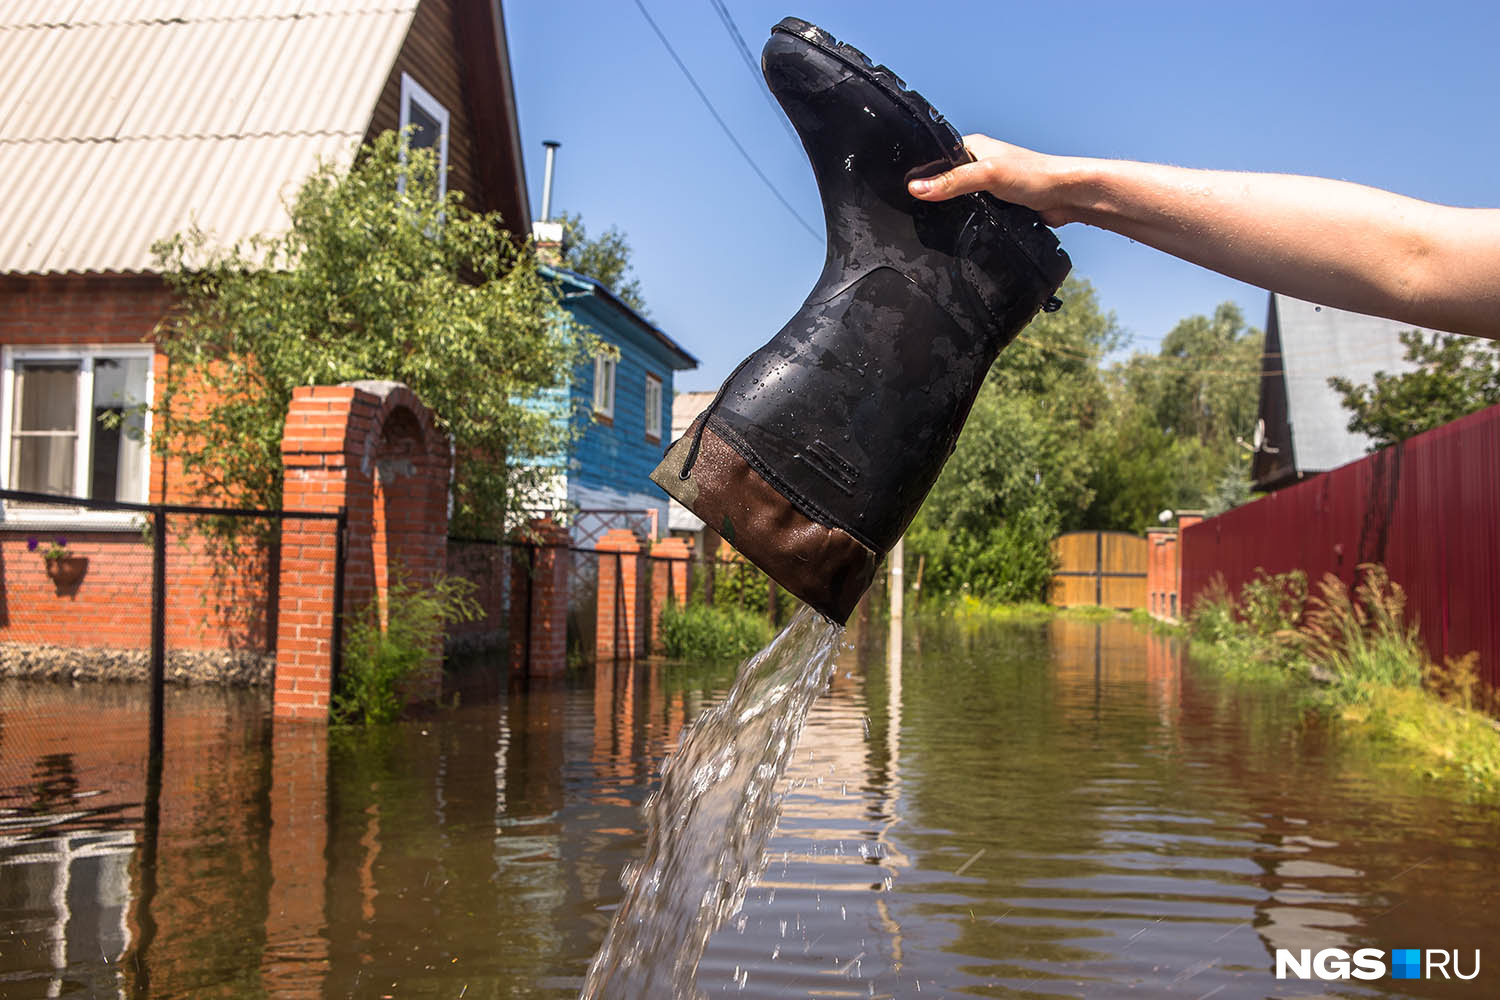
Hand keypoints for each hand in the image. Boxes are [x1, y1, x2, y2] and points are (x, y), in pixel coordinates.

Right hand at [908, 135, 1076, 225]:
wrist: (1067, 196)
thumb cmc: (1036, 175)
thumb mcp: (987, 174)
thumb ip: (952, 181)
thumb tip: (917, 188)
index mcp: (973, 147)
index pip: (936, 157)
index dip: (921, 173)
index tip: (907, 190)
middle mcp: (980, 164)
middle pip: (945, 181)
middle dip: (935, 194)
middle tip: (922, 209)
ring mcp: (989, 186)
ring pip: (960, 200)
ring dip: (955, 210)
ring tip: (940, 219)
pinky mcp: (998, 206)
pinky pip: (974, 214)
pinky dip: (970, 221)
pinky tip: (965, 227)